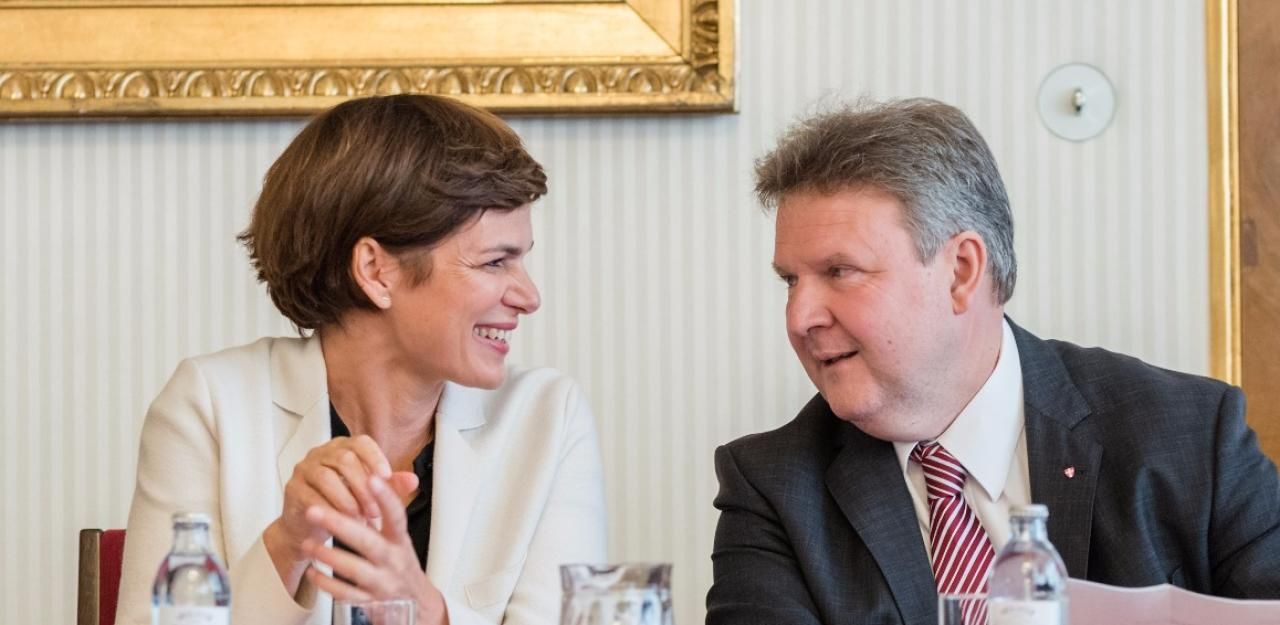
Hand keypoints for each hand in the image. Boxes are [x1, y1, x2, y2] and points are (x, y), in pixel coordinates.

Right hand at [264, 435, 392, 593]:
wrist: (311, 529)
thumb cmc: (342, 506)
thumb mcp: (370, 496)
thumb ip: (390, 486)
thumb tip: (413, 481)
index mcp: (343, 448)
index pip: (360, 443)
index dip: (374, 457)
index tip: (386, 476)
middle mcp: (321, 454)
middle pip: (344, 460)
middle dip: (364, 486)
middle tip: (375, 509)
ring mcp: (304, 469)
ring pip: (326, 477)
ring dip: (347, 499)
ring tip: (360, 517)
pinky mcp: (293, 489)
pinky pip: (311, 496)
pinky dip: (329, 510)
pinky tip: (341, 521)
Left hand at [302, 475, 448, 624]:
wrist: (415, 604)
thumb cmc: (400, 563)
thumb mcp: (400, 536)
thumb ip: (392, 507)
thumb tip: (395, 474)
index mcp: (400, 540)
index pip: (397, 515)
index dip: (386, 496)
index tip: (372, 477)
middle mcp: (393, 560)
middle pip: (368, 542)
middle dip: (340, 525)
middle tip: (314, 511)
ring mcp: (382, 582)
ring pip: (354, 569)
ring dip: (328, 556)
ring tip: (308, 544)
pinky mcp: (369, 601)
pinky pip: (345, 594)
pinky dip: (326, 584)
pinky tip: (312, 572)